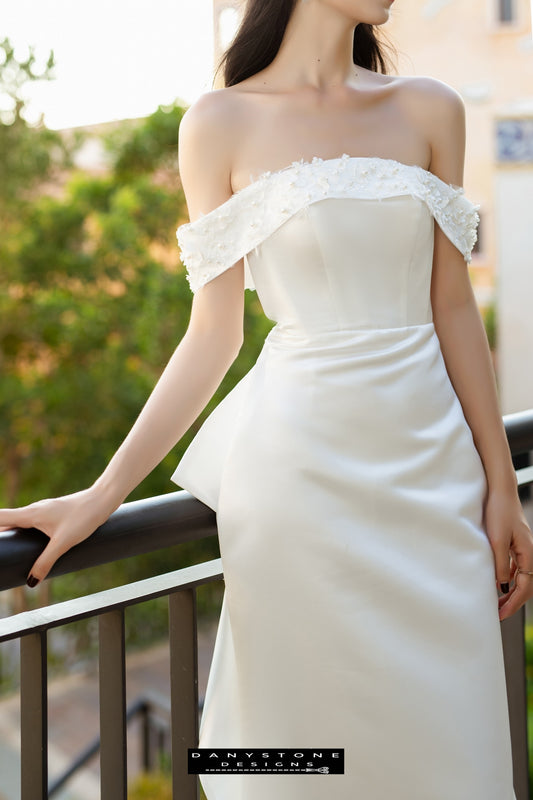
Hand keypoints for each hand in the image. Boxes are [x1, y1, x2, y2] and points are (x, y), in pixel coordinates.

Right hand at [0, 487, 114, 586]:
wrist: (103, 500)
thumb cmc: (84, 517)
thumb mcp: (63, 543)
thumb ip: (46, 562)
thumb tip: (31, 581)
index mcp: (31, 513)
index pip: (0, 517)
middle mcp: (34, 510)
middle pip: (6, 521)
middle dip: (0, 534)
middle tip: (2, 552)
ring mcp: (43, 510)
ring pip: (20, 521)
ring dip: (11, 532)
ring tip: (7, 547)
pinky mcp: (53, 514)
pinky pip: (31, 522)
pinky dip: (24, 531)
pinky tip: (30, 542)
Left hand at [483, 488, 532, 620]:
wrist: (500, 491)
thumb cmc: (499, 511)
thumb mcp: (496, 540)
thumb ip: (500, 563)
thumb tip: (502, 585)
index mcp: (528, 553)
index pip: (525, 587)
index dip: (513, 603)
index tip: (501, 614)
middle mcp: (529, 553)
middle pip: (525, 585)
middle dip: (513, 602)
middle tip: (498, 614)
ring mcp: (524, 548)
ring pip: (521, 577)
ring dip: (511, 592)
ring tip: (498, 603)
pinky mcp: (516, 544)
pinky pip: (517, 568)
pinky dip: (509, 579)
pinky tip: (499, 584)